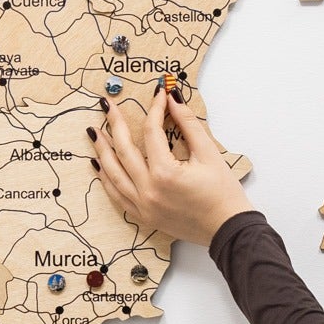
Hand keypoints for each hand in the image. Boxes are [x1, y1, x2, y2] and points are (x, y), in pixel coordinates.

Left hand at [93, 83, 253, 245]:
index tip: (157, 94)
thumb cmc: (223, 193)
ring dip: (102, 151)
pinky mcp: (143, 216)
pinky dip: (107, 179)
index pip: (151, 133)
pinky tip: (100, 165)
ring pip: (113, 174)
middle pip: (124, 151)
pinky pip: (116, 195)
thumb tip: (173, 99)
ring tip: (95, 133)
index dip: (154, 109)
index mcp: (165, 173)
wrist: (228, 229)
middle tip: (106, 106)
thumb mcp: (209, 154)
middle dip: (114, 125)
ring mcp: (143, 206)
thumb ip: (188, 124)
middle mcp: (148, 190)